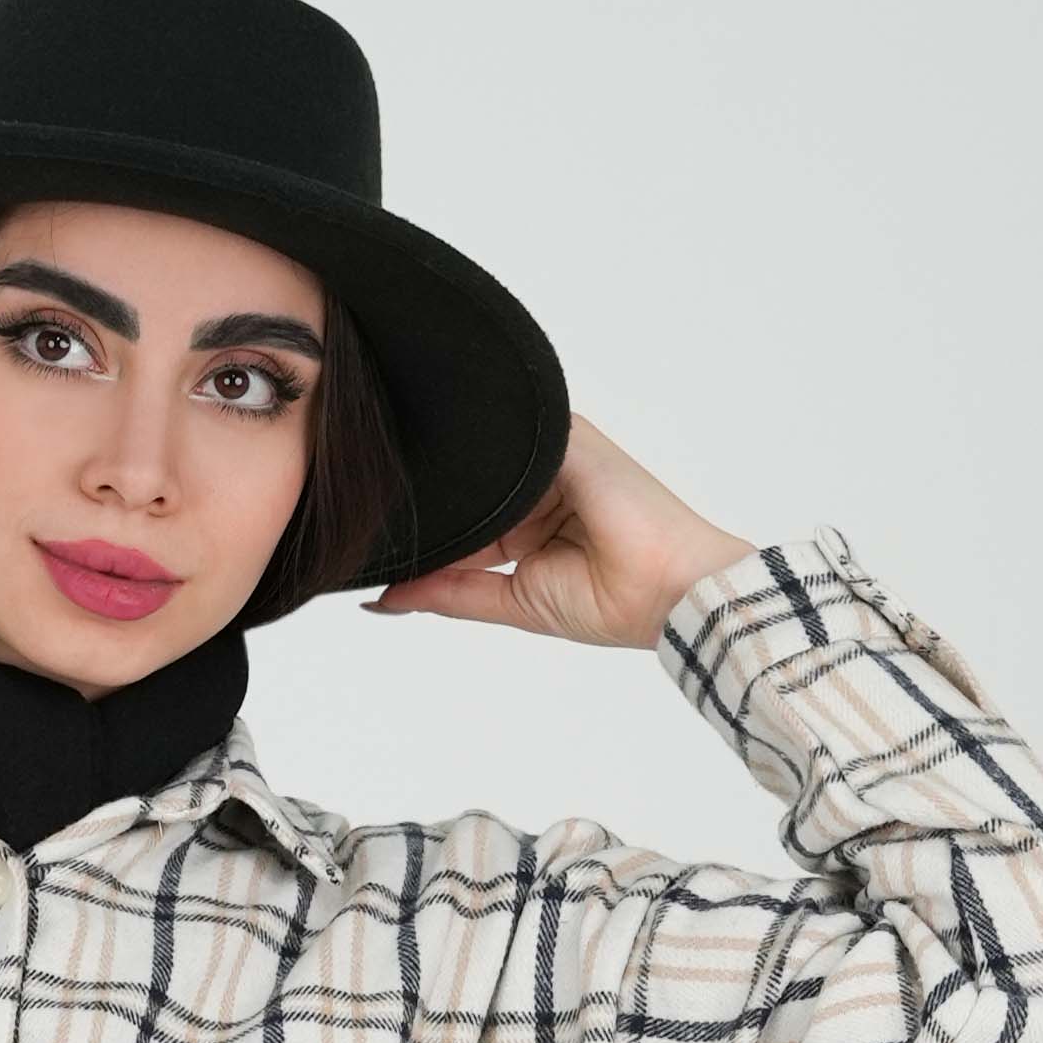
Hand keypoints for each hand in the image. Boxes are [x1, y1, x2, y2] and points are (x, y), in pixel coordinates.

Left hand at [366, 418, 753, 650]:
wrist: (667, 590)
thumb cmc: (610, 602)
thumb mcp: (512, 600)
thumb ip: (449, 593)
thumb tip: (382, 600)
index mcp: (531, 516)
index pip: (466, 513)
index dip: (428, 530)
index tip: (378, 541)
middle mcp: (542, 479)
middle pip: (472, 486)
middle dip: (434, 506)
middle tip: (375, 515)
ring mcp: (558, 455)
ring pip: (486, 464)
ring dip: (456, 484)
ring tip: (407, 501)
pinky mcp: (572, 439)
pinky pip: (513, 443)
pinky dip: (483, 462)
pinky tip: (452, 477)